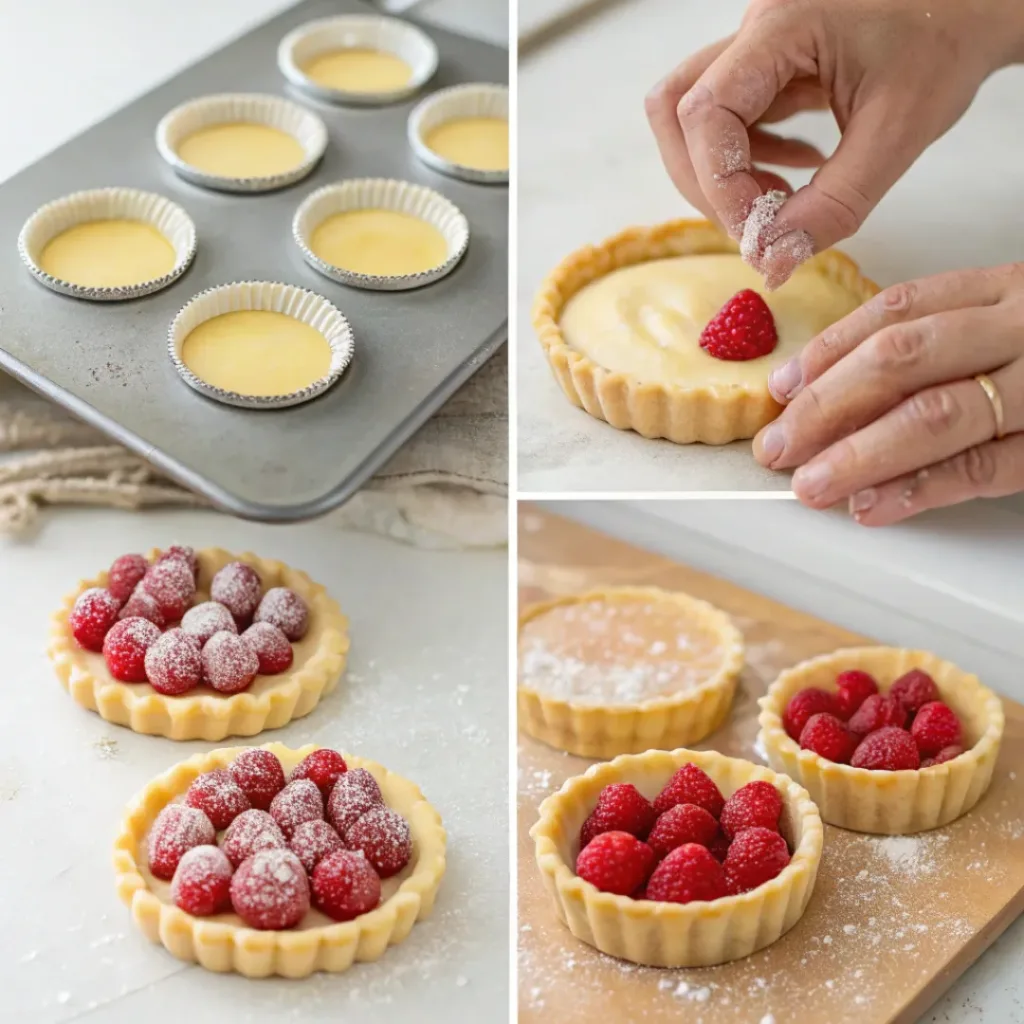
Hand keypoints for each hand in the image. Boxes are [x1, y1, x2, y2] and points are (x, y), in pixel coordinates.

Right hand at [646, 0, 1023, 286]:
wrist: (972, 7)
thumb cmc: (946, 46)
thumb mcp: (897, 134)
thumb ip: (833, 205)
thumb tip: (772, 261)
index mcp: (782, 26)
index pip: (704, 112)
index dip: (718, 183)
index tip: (756, 232)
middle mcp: (755, 30)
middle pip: (676, 112)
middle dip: (705, 183)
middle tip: (757, 224)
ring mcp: (756, 47)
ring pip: (690, 119)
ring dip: (719, 174)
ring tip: (776, 201)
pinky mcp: (765, 67)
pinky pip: (724, 121)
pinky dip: (746, 161)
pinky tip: (795, 172)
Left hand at [751, 266, 1023, 523]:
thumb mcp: (1018, 320)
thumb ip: (951, 339)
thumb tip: (836, 384)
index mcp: (1008, 290)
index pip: (898, 310)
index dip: (829, 351)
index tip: (781, 387)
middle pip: (901, 361)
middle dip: (825, 407)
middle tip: (776, 447)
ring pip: (935, 415)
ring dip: (858, 455)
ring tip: (810, 486)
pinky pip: (987, 467)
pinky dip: (921, 490)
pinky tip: (873, 507)